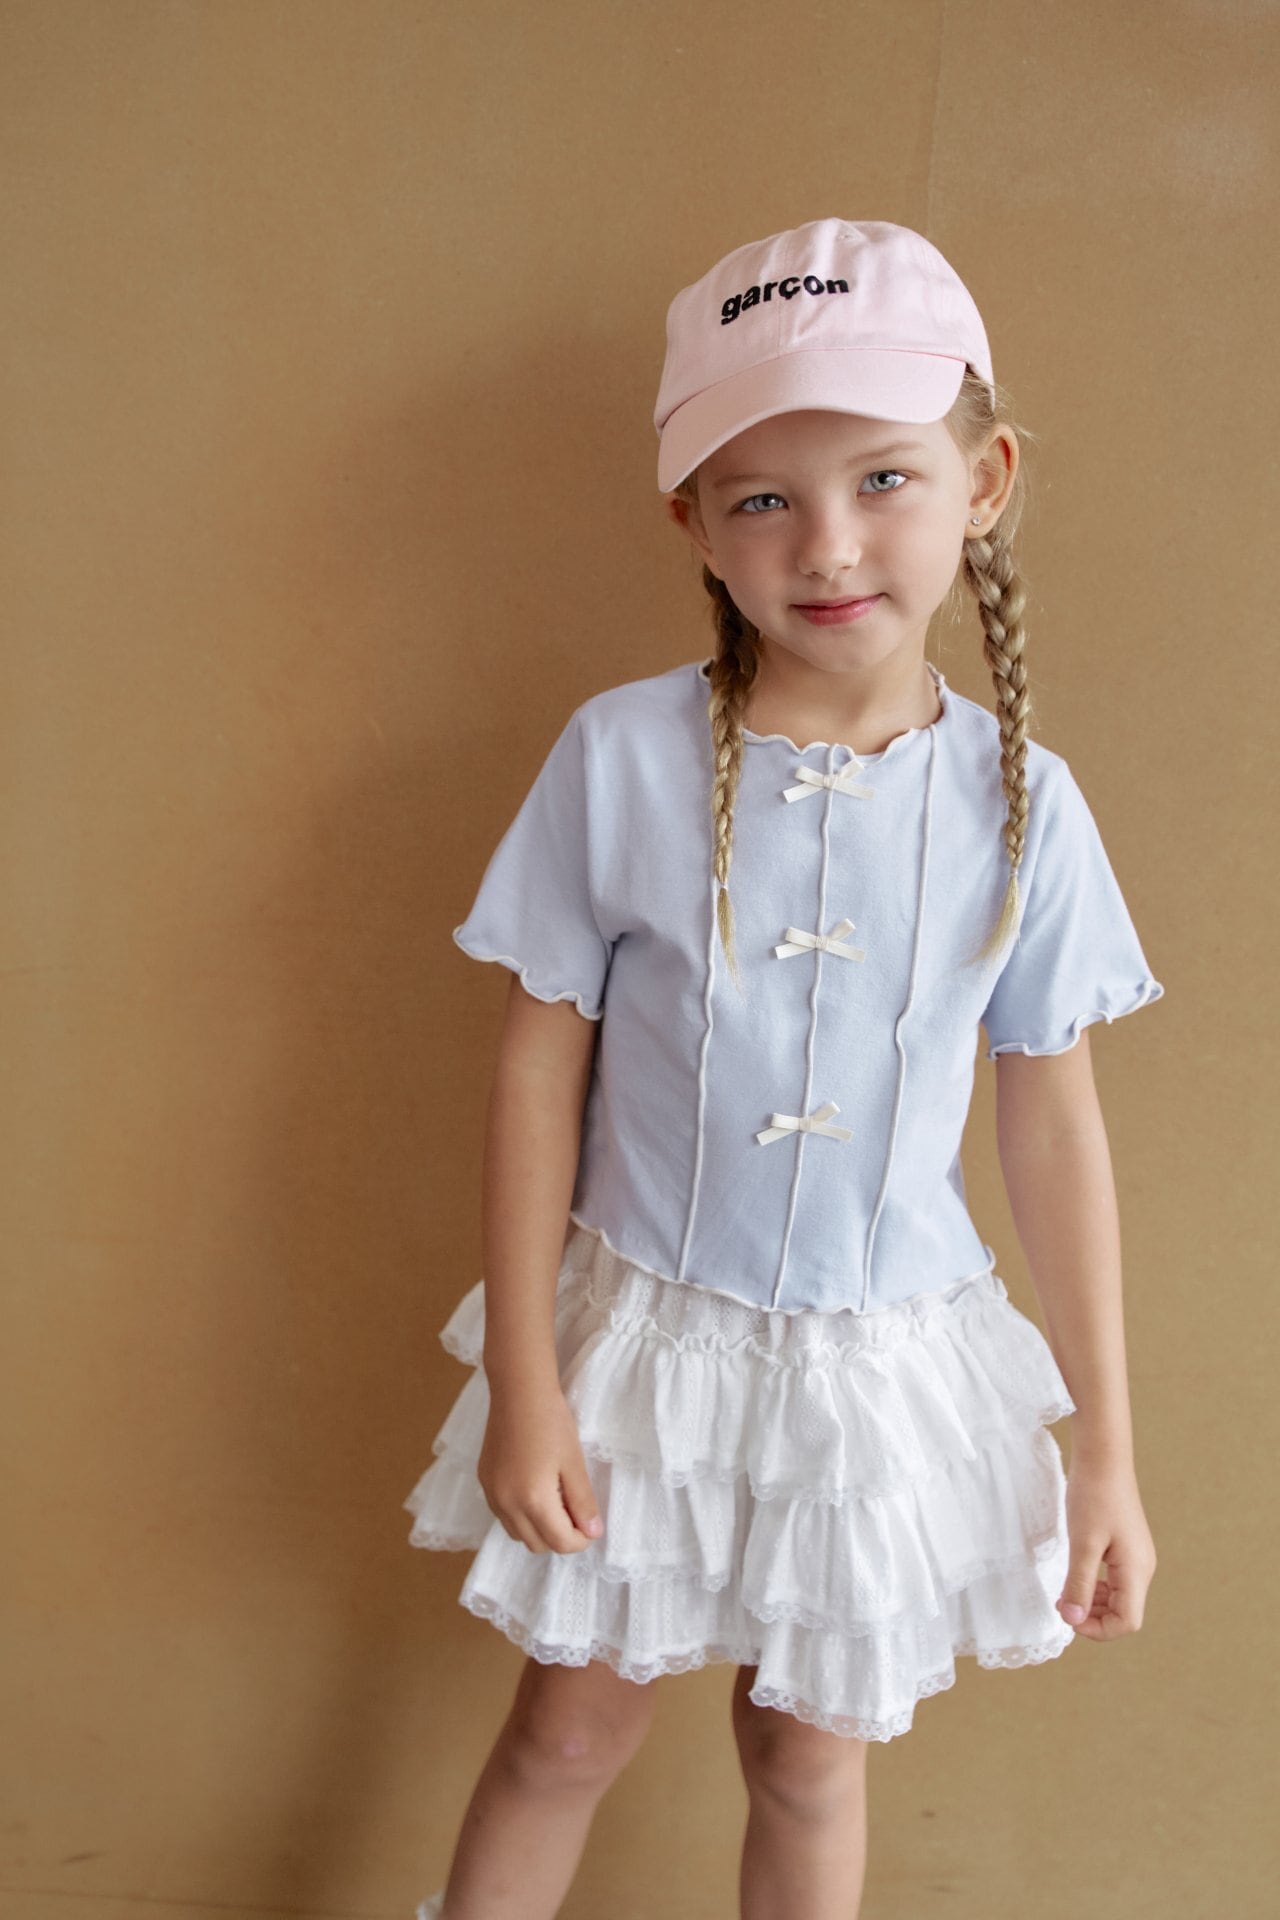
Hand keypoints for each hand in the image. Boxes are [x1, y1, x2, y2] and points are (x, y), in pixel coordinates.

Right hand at [477, 1379, 605, 1556]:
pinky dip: (521, 1515)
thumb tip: (593, 1533)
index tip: (591, 1524)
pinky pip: (504, 1515)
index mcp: (532, 1500)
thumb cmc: (552, 1422)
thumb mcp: (574, 1462)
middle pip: (537, 1544)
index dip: (581, 1540)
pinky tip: (534, 1490)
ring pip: (517, 1534)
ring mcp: (491, 1494)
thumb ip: (583, 1502)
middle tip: (575, 1510)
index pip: (559, 1542)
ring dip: (539, 1529)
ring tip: (556, 1499)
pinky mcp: (484, 1483)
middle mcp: (506, 1504)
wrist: (518, 1391)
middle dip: (560, 1537)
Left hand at [1057, 1458, 1156, 1640]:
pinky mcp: (1126, 1548)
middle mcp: (1142, 1568)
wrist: (1103, 1457)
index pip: (1128, 1623)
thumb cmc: (1094, 1496)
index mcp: (1137, 1571)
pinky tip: (1076, 1576)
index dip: (1097, 1629)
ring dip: (1092, 1604)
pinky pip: (1114, 1581)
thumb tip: (1072, 1620)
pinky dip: (1095, 1587)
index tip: (1067, 1615)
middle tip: (1061, 1603)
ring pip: (1119, 1599)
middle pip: (1124, 1614)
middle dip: (1092, 1618)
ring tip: (1065, 1592)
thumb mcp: (1082, 1542)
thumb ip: (1078, 1583)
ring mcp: (1136, 1558)